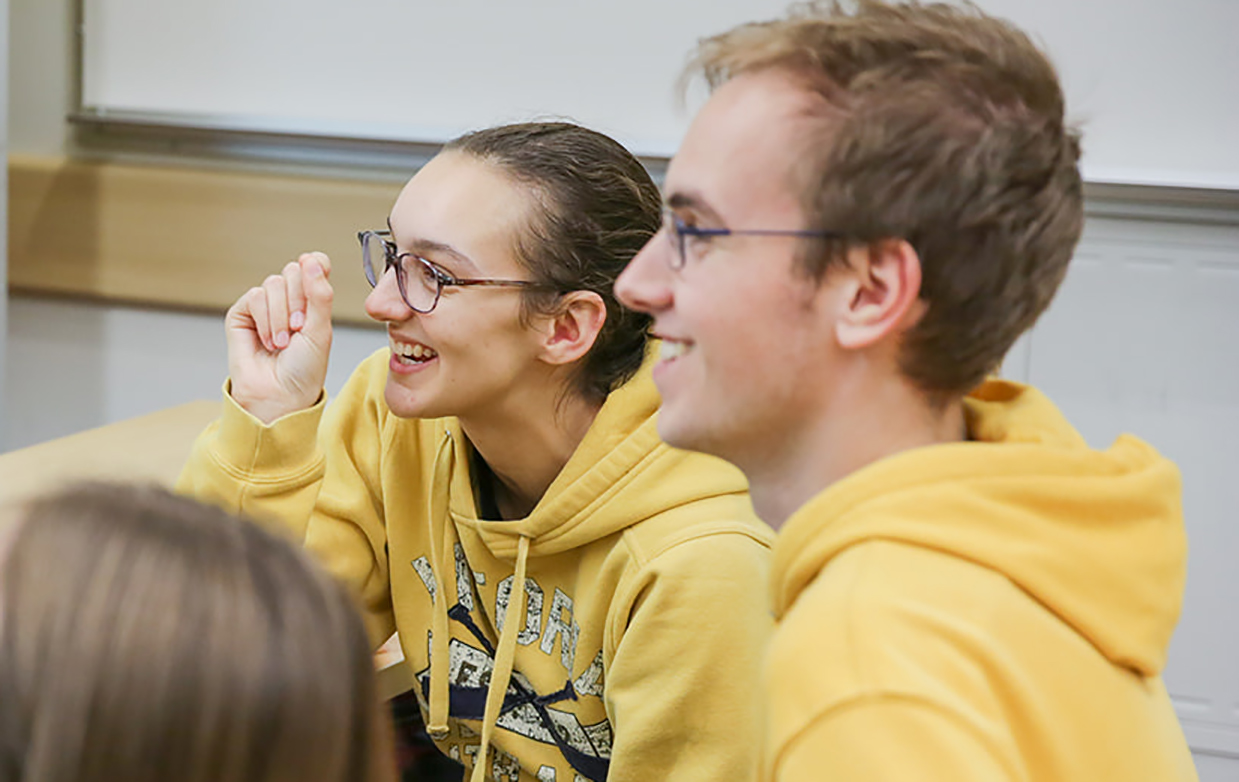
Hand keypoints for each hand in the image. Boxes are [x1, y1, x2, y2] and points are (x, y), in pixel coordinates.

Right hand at [225, 252, 334, 423]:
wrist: (280, 394)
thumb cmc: (304, 369)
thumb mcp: (321, 330)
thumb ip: (319, 294)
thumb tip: (312, 260)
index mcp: (312, 301)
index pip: (315, 264)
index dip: (316, 265)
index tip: (317, 273)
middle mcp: (288, 299)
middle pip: (294, 271)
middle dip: (300, 300)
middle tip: (301, 328)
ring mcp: (265, 306)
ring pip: (274, 283)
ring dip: (282, 316)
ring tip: (284, 342)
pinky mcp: (242, 313)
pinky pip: (255, 297)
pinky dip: (265, 320)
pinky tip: (268, 341)